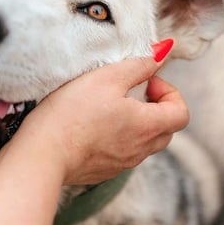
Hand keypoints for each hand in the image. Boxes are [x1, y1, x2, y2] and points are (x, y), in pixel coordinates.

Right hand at [12, 57, 188, 185]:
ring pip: (143, 143)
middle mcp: (140, 150)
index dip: (169, 92)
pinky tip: (90, 127)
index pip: (181, 113)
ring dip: (136, 124)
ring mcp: (122, 164)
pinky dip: (116, 139)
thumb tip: (163, 52)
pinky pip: (121, 154)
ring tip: (107, 108)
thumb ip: (139, 64)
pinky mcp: (102, 172)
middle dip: (154, 108)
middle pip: (165, 129)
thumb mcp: (107, 77)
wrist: (42, 154)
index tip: (145, 82)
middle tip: (129, 92)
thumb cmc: (73, 113)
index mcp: (148, 126)